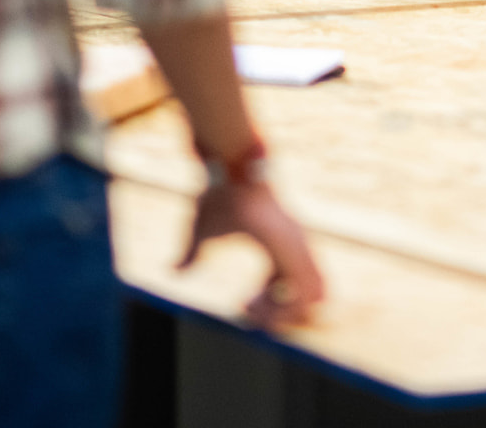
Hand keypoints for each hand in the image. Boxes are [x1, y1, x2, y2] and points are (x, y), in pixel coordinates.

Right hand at [179, 179, 326, 327]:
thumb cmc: (218, 194)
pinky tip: (247, 301)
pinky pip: (303, 297)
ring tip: (246, 307)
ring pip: (311, 304)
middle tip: (246, 310)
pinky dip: (279, 311)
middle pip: (309, 302)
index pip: (294, 291)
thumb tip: (174, 270)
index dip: (271, 308)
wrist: (227, 167)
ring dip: (279, 317)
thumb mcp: (201, 232)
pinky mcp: (294, 249)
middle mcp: (296, 250)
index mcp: (282, 248)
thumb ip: (192, 255)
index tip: (242, 306)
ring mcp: (299, 248)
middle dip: (280, 318)